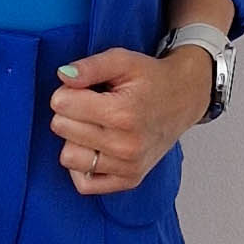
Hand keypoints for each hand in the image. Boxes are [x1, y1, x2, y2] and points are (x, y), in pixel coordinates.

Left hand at [48, 44, 214, 195]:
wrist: (183, 99)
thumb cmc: (150, 79)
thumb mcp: (122, 60)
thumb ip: (90, 66)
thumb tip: (63, 75)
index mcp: (123, 113)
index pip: (61, 104)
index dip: (67, 90)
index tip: (86, 88)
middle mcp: (126, 146)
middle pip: (61, 128)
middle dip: (70, 112)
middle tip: (93, 104)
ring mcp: (128, 167)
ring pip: (68, 157)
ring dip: (74, 139)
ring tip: (95, 125)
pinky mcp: (129, 180)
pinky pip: (84, 183)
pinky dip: (82, 166)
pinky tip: (95, 147)